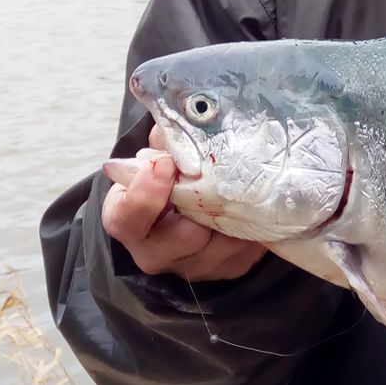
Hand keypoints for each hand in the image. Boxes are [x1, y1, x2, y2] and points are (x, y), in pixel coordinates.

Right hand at [100, 124, 268, 281]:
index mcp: (127, 220)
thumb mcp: (155, 154)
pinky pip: (245, 253)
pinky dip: (254, 228)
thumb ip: (164, 140)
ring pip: (221, 246)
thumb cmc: (163, 175)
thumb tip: (186, 115)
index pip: (128, 218)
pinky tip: (258, 205)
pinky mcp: (224, 270)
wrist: (178, 208)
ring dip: (235, 215)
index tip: (165, 164)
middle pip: (183, 238)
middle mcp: (154, 252)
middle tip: (220, 175)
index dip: (146, 194)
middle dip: (205, 205)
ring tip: (245, 185)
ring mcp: (191, 267)